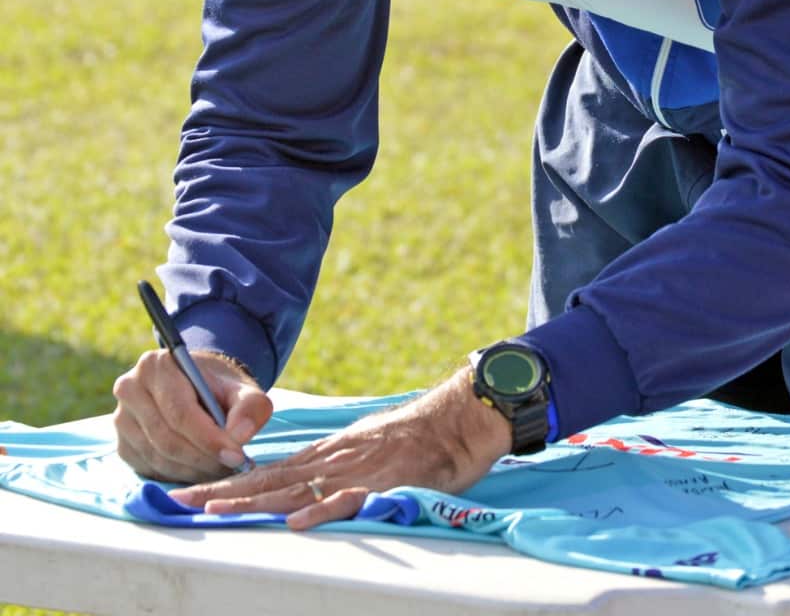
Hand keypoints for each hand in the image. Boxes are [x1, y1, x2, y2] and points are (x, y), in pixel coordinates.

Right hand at [112, 348, 272, 482]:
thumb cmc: (220, 388)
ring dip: (193, 470)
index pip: (180, 412)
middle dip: (204, 457)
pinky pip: (150, 468)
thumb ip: (250, 406)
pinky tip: (202, 470)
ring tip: (222, 469)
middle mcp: (130, 389)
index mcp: (156, 365)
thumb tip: (240, 435)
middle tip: (233, 467)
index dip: (209, 438)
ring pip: (158, 456)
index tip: (236, 455)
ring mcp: (121, 419)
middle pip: (167, 437)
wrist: (198, 388)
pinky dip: (178, 475)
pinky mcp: (123, 445)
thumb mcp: (244, 390)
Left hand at [167, 368, 511, 529]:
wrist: (456, 418)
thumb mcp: (366, 448)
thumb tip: (307, 490)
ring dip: (253, 502)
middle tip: (180, 502)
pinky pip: (349, 498)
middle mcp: (332, 461)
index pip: (267, 472)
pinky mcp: (383, 482)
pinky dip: (321, 509)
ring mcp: (355, 471)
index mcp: (327, 455)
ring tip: (215, 512)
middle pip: (268, 480)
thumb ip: (337, 467)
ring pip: (296, 488)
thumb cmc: (416, 437)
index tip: (190, 494)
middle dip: (223, 492)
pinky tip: (296, 522)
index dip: (228, 484)